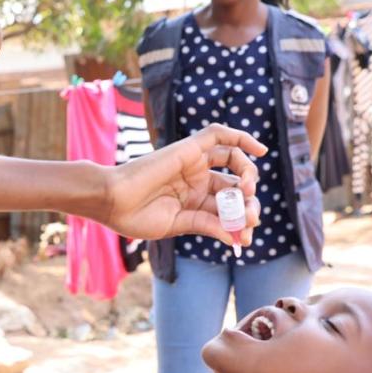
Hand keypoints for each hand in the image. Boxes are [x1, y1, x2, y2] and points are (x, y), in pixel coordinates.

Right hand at [103, 124, 266, 245]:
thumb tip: (239, 236)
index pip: (228, 208)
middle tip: (250, 216)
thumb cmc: (135, 217)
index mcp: (194, 202)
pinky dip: (241, 138)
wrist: (111, 202)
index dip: (241, 221)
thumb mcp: (178, 225)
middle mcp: (197, 180)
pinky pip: (219, 135)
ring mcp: (194, 163)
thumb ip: (207, 226)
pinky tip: (259, 150)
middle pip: (236, 185)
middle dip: (248, 202)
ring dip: (249, 174)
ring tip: (248, 190)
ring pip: (234, 159)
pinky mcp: (189, 148)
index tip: (245, 237)